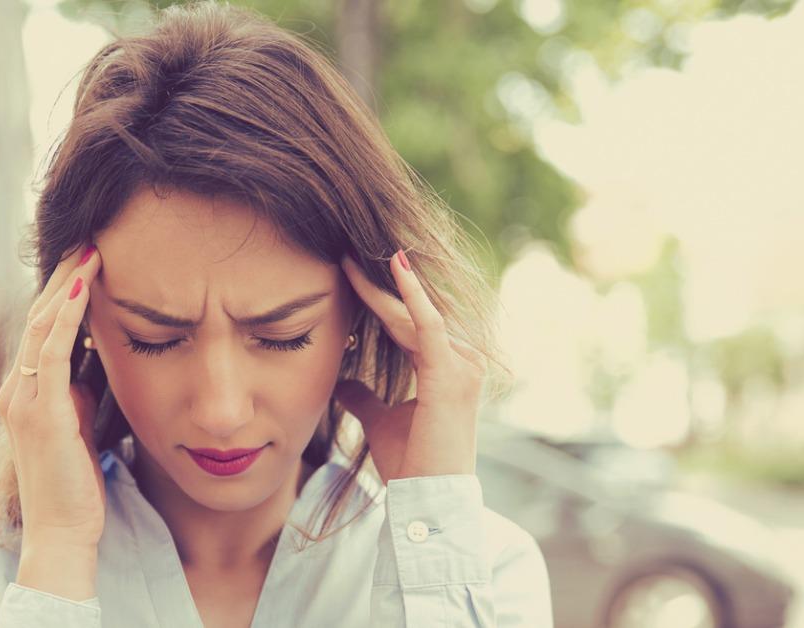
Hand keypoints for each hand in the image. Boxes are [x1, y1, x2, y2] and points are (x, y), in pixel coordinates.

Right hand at [0, 243, 104, 548]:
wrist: (63, 534)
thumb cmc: (78, 487)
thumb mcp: (81, 427)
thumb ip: (81, 393)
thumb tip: (96, 361)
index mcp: (26, 392)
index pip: (44, 328)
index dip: (64, 290)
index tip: (88, 257)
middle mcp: (16, 389)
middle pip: (39, 316)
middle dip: (64, 274)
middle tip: (89, 236)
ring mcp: (24, 399)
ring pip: (42, 324)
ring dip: (66, 283)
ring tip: (90, 248)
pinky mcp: (40, 412)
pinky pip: (51, 351)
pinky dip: (67, 315)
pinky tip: (84, 286)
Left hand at [333, 250, 487, 481]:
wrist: (428, 499)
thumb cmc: (410, 465)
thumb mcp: (381, 421)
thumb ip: (364, 398)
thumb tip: (342, 382)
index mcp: (446, 368)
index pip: (407, 323)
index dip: (378, 298)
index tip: (348, 273)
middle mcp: (460, 360)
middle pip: (411, 314)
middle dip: (378, 285)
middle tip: (344, 254)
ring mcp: (461, 365)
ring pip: (414, 315)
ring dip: (385, 286)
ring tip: (353, 258)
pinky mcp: (451, 372)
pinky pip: (429, 324)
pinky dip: (412, 296)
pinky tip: (395, 268)